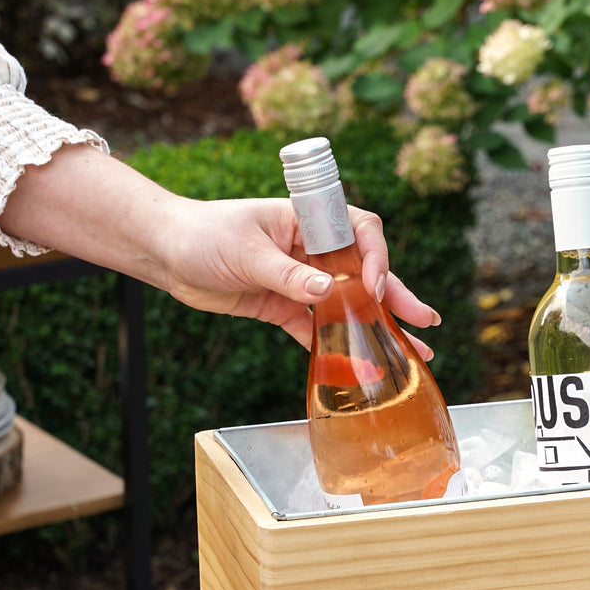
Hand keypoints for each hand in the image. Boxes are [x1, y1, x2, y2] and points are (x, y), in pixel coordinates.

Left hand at [158, 197, 440, 353]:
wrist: (164, 251)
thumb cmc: (201, 235)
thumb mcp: (246, 253)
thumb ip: (287, 275)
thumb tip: (326, 293)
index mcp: (307, 222)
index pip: (359, 231)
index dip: (375, 257)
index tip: (374, 285)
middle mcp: (312, 250)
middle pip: (365, 273)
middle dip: (397, 297)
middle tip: (425, 320)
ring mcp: (301, 280)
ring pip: (349, 305)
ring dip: (378, 327)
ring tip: (411, 350)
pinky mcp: (286, 307)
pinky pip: (319, 330)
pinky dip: (338, 349)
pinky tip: (361, 367)